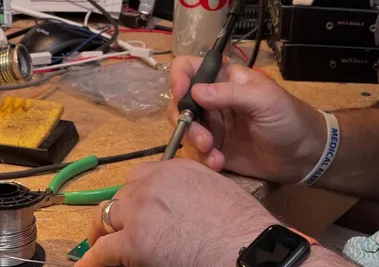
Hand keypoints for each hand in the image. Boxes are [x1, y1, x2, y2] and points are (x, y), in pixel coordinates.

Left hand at [76, 159, 276, 266]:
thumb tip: (172, 207)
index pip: (141, 176)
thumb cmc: (240, 223)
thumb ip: (186, 189)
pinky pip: (103, 250)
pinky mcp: (134, 241)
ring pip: (108, 216)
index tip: (136, 209)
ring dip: (106, 231)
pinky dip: (93, 258)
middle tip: (119, 229)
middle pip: (122, 193)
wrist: (245, 243)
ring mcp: (141, 210)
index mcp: (175, 167)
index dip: (137, 195)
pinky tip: (88, 264)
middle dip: (120, 212)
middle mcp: (154, 182)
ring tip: (100, 245)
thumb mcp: (213, 188)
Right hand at [168, 57, 326, 183]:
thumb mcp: (263, 100)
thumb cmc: (288, 117)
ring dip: (194, 141)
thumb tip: (194, 91)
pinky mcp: (214, 148)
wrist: (304, 155)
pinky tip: (219, 163)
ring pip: (184, 127)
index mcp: (225, 78)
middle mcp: (213, 99)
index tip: (181, 93)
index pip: (190, 67)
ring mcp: (212, 124)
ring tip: (213, 153)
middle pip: (180, 101)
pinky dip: (202, 158)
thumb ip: (230, 94)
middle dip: (185, 119)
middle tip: (204, 138)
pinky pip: (195, 151)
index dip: (179, 76)